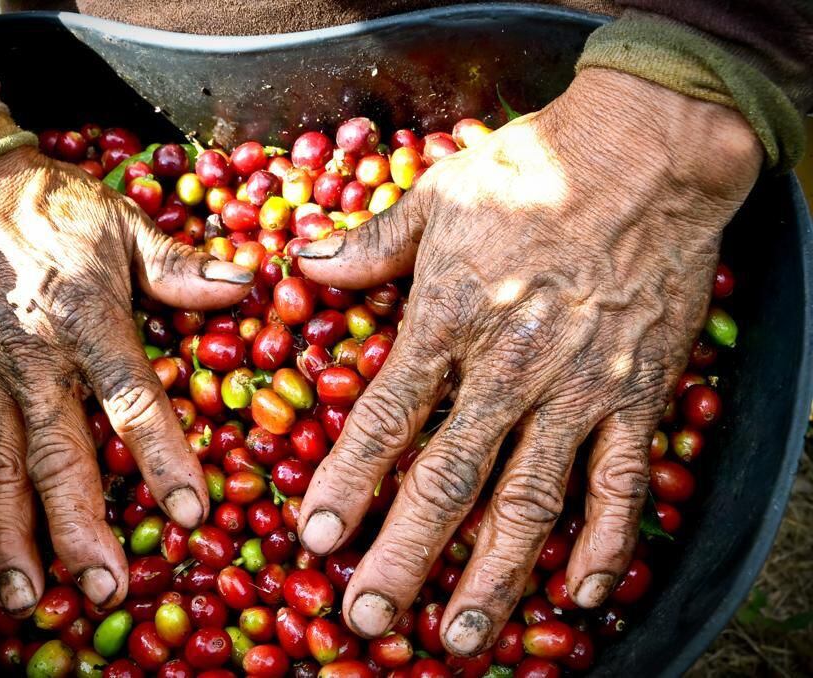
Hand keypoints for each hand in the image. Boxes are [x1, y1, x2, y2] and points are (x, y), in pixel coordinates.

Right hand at [0, 147, 251, 614]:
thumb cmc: (57, 208)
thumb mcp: (125, 223)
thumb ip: (181, 266)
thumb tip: (247, 284)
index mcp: (85, 315)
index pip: (130, 396)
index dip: (162, 455)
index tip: (190, 511)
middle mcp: (31, 355)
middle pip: (58, 452)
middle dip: (80, 526)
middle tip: (106, 588)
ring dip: (12, 536)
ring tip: (26, 598)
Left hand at [295, 69, 760, 653]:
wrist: (647, 153)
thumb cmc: (530, 169)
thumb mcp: (435, 196)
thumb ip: (366, 246)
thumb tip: (301, 268)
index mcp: (448, 320)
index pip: (385, 419)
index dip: (345, 483)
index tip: (315, 538)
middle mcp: (508, 369)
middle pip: (449, 481)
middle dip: (406, 557)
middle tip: (371, 620)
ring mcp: (578, 390)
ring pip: (531, 501)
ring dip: (495, 577)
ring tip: (462, 638)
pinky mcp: (637, 396)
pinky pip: (623, 484)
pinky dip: (607, 544)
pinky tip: (584, 595)